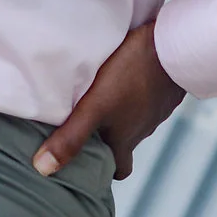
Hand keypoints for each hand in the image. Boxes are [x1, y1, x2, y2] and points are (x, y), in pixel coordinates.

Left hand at [34, 21, 185, 180]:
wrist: (173, 46)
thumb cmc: (131, 78)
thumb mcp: (95, 107)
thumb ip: (71, 137)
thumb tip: (43, 169)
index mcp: (125, 140)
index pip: (119, 169)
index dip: (106, 169)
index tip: (90, 164)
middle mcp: (142, 129)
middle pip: (125, 144)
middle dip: (108, 141)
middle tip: (87, 129)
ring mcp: (155, 109)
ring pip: (134, 121)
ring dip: (119, 115)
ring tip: (98, 100)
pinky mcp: (162, 88)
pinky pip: (146, 99)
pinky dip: (133, 95)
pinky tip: (122, 79)